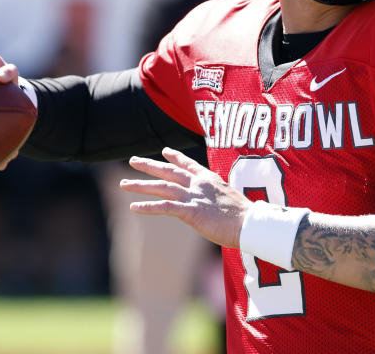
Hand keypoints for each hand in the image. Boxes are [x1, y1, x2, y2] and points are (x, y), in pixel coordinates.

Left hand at [120, 147, 250, 248]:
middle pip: (169, 171)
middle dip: (149, 165)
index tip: (165, 151)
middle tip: (132, 161)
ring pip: (162, 187)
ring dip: (140, 185)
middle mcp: (199, 184)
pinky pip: (164, 207)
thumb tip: (214, 206)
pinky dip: (147, 207)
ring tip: (123, 184)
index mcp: (209, 180)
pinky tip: (134, 207)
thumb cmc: (244, 217)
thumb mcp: (229, 201)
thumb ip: (217, 199)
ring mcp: (193, 197)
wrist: (250, 224)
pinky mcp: (190, 211)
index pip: (189, 165)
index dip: (176, 157)